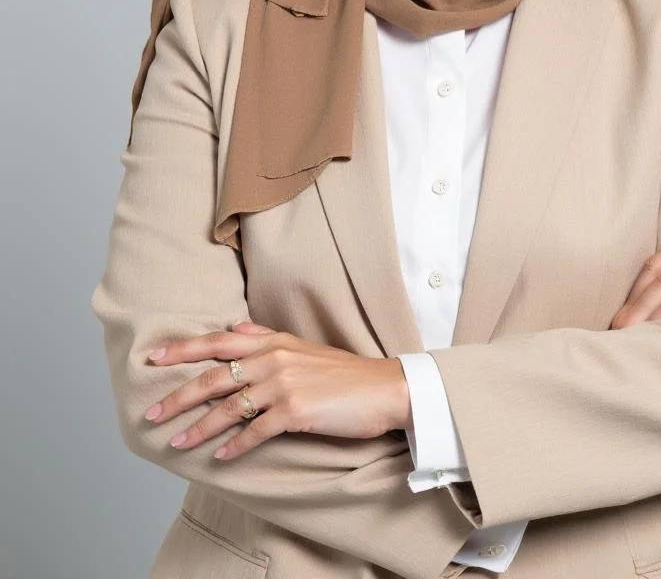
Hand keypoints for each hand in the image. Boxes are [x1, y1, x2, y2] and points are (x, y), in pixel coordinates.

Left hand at [143, 321, 410, 460]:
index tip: (155, 357)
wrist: (385, 388)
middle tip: (151, 413)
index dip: (184, 349)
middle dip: (179, 396)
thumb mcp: (303, 346)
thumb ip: (266, 337)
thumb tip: (233, 328)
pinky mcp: (296, 410)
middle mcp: (274, 359)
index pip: (219, 342)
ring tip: (177, 441)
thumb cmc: (344, 373)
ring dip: (199, 427)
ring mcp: (284, 384)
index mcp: (274, 342)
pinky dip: (234, 445)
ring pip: (229, 406)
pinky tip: (219, 457)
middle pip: (214, 376)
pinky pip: (255, 431)